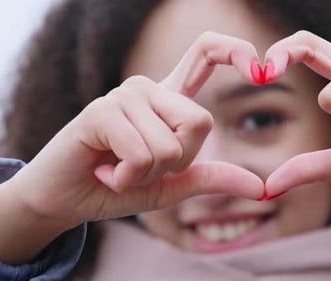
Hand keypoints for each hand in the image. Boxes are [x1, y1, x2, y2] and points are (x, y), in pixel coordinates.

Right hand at [0, 32, 266, 263]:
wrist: (69, 199)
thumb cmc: (121, 186)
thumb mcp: (174, 184)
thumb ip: (212, 179)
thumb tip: (261, 188)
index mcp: (169, 99)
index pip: (205, 53)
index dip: (234, 51)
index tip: (259, 67)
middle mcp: (149, 88)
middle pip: (200, 122)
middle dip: (177, 162)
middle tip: (141, 166)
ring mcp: (125, 95)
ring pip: (170, 146)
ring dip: (146, 174)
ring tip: (119, 167)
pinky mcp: (102, 111)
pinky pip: (141, 154)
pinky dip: (127, 178)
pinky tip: (105, 169)